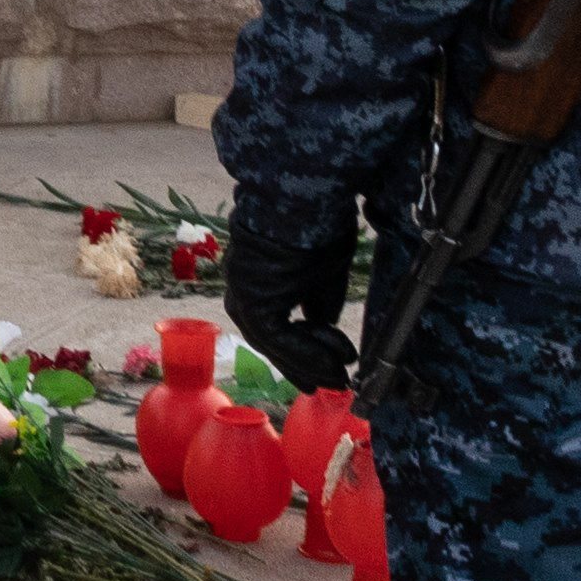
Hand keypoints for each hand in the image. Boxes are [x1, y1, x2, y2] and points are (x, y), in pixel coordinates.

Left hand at [221, 198, 359, 396]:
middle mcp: (242, 289)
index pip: (274, 327)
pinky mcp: (249, 298)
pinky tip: (331, 361)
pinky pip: (276, 336)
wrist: (306, 198)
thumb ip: (318, 304)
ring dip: (309, 361)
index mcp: (255, 280)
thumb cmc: (317, 225)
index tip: (327, 368)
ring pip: (273, 342)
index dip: (301, 352)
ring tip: (339, 375)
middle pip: (270, 340)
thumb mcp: (323, 273)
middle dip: (303, 364)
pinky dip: (304, 351)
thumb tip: (322, 328)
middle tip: (332, 382)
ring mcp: (242, 293)